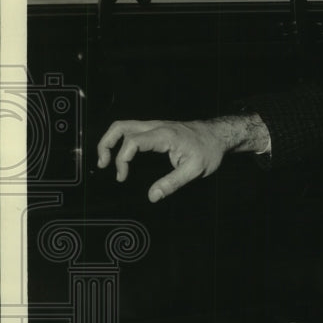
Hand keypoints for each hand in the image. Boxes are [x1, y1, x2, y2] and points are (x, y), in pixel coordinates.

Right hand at [96, 118, 228, 201]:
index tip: (123, 176)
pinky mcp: (156, 129)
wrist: (218, 135)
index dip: (122, 159)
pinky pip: (132, 130)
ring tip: (106, 161)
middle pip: (120, 127)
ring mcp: (155, 125)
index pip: (132, 142)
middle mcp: (156, 126)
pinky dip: (121, 141)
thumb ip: (172, 183)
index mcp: (164, 135)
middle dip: (106, 144)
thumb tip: (152, 196)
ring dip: (110, 141)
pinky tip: (122, 156)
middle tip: (103, 164)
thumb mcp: (195, 170)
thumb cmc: (209, 150)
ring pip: (124, 126)